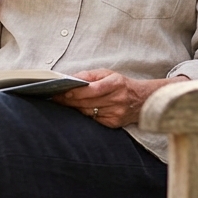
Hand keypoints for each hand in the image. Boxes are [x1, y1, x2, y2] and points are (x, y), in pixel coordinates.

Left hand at [54, 70, 188, 128]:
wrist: (143, 100)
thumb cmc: (122, 84)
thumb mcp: (108, 74)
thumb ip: (88, 76)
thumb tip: (70, 79)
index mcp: (116, 84)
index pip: (92, 89)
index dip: (74, 92)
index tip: (59, 91)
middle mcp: (118, 99)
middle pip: (87, 102)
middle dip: (68, 100)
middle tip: (54, 97)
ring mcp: (116, 113)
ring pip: (88, 112)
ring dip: (74, 108)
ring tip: (62, 102)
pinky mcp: (114, 124)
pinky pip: (93, 119)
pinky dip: (84, 114)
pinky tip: (77, 109)